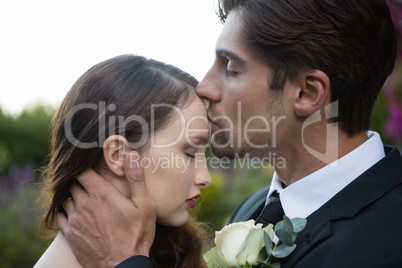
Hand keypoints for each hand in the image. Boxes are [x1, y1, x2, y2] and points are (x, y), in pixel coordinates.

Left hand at [56, 151, 155, 267]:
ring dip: (74, 196)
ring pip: (67, 198)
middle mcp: (84, 204)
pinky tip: (79, 215)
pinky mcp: (70, 234)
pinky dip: (68, 212)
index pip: (82, 171)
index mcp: (101, 193)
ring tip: (86, 199)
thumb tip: (130, 154)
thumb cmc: (137, 234)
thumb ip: (136, 178)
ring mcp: (75, 220)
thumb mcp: (144, 204)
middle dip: (81, 181)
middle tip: (91, 183)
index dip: (85, 166)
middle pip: (73, 183)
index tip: (91, 167)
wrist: (123, 265)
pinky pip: (62, 216)